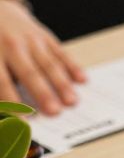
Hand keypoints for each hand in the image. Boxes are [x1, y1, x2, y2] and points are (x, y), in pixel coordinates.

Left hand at [0, 0, 83, 114]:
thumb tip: (3, 107)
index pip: (2, 81)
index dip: (12, 101)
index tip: (22, 120)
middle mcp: (13, 45)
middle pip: (30, 73)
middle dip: (43, 93)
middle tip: (54, 112)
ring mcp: (32, 40)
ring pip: (49, 64)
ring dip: (62, 84)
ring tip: (72, 102)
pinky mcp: (46, 36)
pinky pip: (61, 52)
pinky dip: (72, 66)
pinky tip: (82, 79)